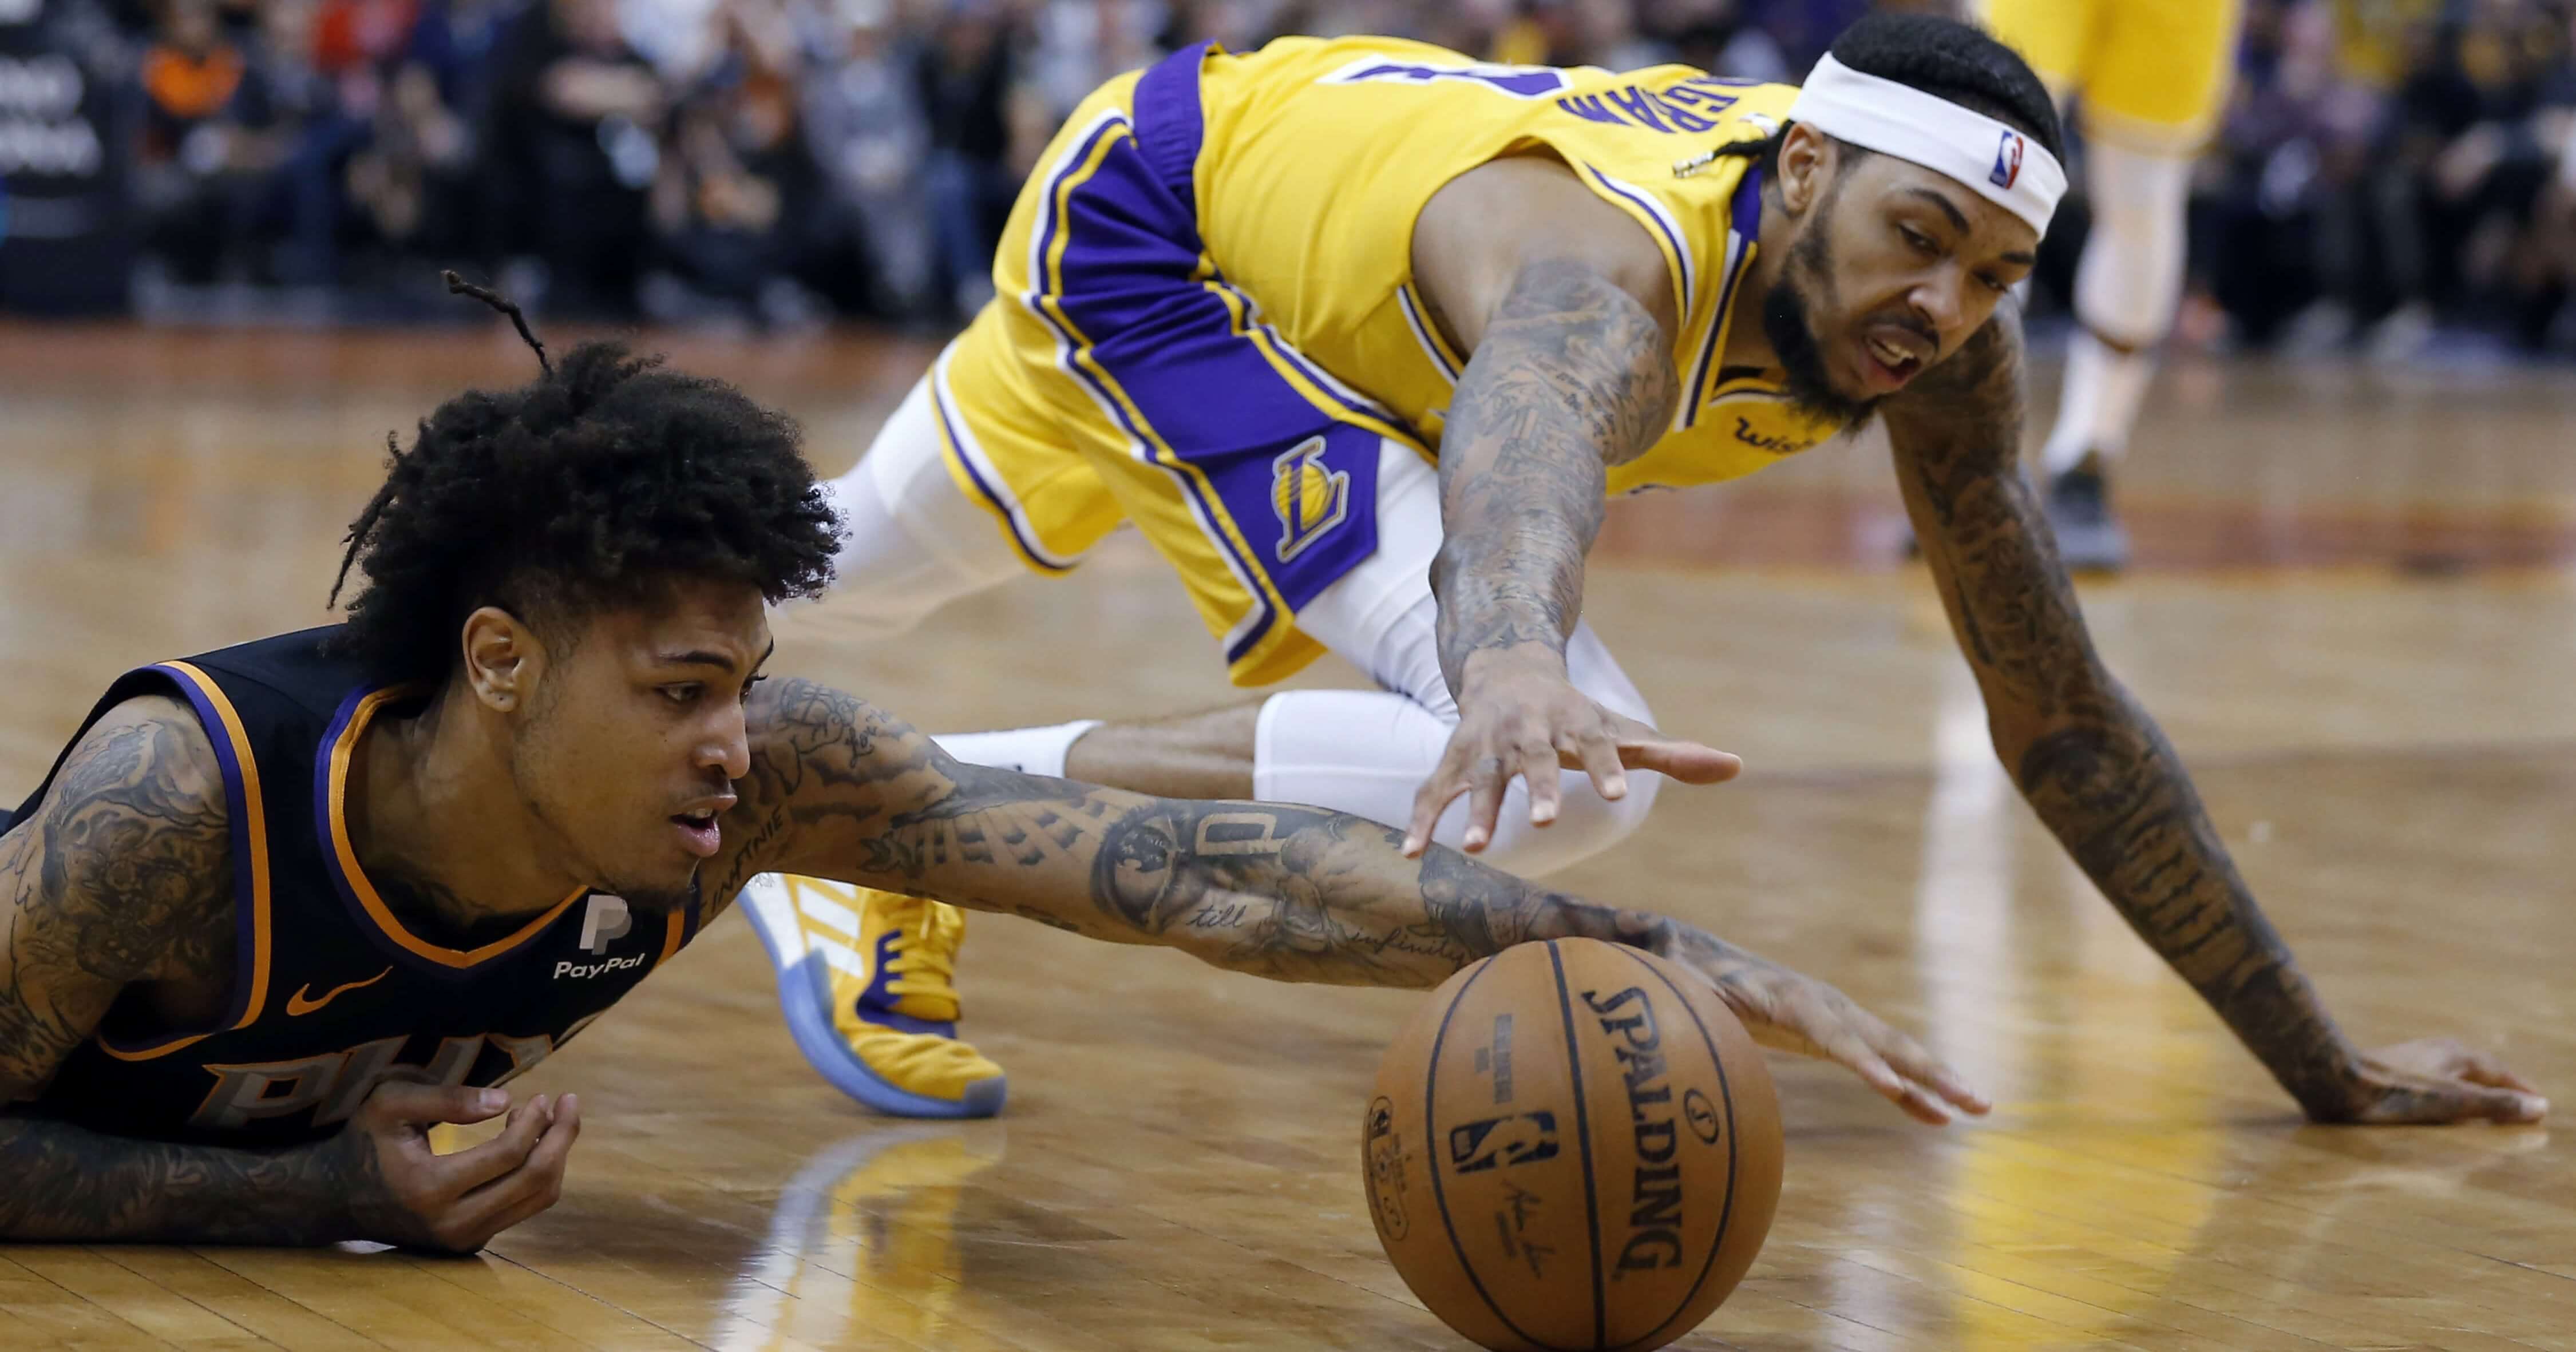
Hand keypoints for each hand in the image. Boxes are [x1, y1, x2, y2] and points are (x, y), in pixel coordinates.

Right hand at [331, 1081, 583, 1251]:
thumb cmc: (364, 1141)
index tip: (544, 1095)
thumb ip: (446, 1098)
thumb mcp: (390, 1104)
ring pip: (537, 1200)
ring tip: (550, 1120)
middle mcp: (451, 1224)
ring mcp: (463, 1239)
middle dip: (562, 1137)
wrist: (336, 1198)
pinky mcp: (469, 1244)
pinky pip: (522, 1209)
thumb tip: (505, 1101)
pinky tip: (527, 1144)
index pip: (509, 1155)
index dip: (536, 1121)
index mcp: (430, 1188)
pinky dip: (537, 1175)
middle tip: (569, 1102)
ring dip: (555, 1156)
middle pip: (535, 1181)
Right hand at [1405, 652, 1740, 855]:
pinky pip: (1434, 791)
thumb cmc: (1576, 716)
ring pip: (1484, 777)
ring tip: (1477, 848)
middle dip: (1541, 788)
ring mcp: (1488, 745)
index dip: (1607, 766)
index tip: (1618, 792)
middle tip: (1548, 820)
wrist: (1508, 671)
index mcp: (1576, 725)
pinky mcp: (1453, 760)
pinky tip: (1414, 853)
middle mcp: (1530, 733)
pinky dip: (1422, 820)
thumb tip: (1736, 766)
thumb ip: (1673, 755)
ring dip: (1479, 810)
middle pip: (1537, 760)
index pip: (1598, 744)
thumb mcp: (1623, 732)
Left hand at [1697, 958, 1989, 1125]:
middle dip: (1930, 1071)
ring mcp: (1840, 1021)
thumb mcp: (1686, 985)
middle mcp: (1828, 1007)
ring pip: (1897, 1052)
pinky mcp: (1839, 1038)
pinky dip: (1910, 1092)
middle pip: (1886, 1042)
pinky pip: (1883, 1067)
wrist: (1703, 956)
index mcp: (1794, 999)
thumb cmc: (1692, 974)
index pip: (1835, 1034)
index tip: (1890, 1087)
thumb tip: (1670, 976)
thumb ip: (1685, 987)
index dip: (1862, 1059)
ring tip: (1980, 1108)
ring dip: (1937, 1081)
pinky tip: (1939, 1119)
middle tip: (1973, 1099)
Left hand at [2306, 1038, 2546, 1124]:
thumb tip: (2539, 1107)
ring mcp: (2409, 1057)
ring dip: (2469, 1086)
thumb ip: (2494, 1105)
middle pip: (2475, 1067)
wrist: (2332, 1079)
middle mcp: (2434, 1050)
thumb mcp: (2451, 1102)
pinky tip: (2431, 1101)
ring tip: (2480, 1102)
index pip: (2496, 1071)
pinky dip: (2443, 1090)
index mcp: (2454, 1054)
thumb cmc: (2393, 1092)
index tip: (2539, 1103)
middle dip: (2497, 1084)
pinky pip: (2428, 1078)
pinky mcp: (2387, 1069)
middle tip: (2516, 1102)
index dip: (2518, 1089)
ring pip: (2450, 1071)